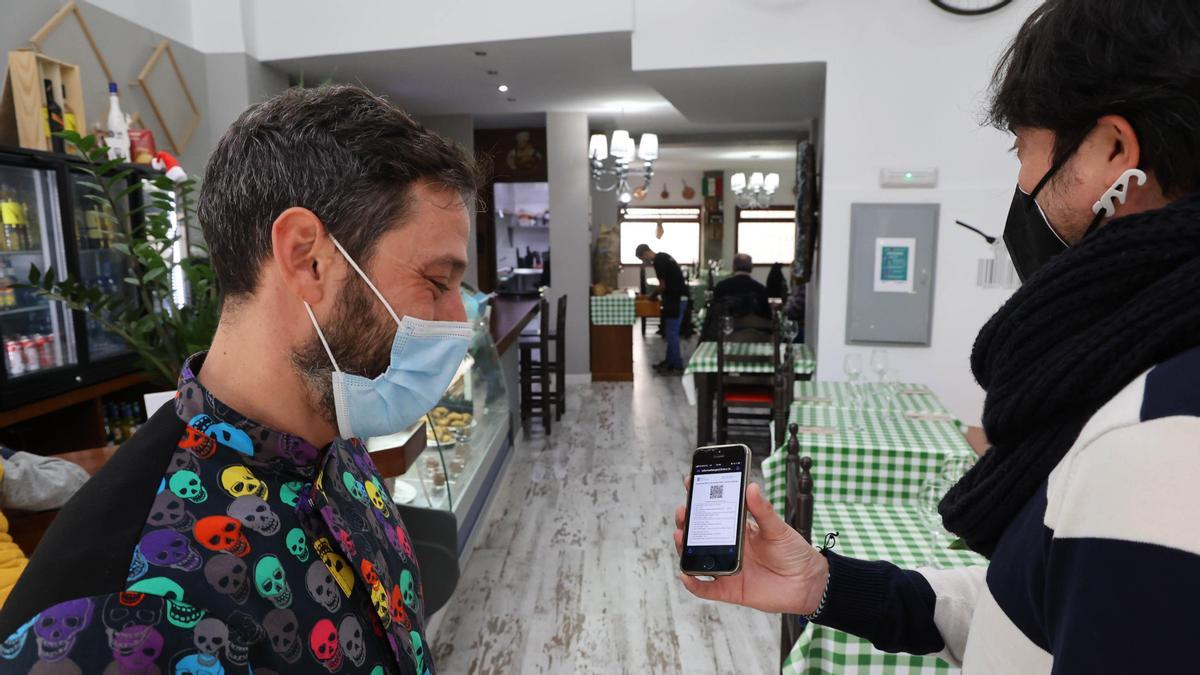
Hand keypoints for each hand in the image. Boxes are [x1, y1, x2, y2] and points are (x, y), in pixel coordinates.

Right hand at [674, 479, 828, 614]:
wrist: (809, 584)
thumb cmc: (794, 553)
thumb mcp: (778, 528)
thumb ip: (763, 510)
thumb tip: (751, 487)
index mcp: (740, 530)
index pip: (715, 511)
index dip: (701, 497)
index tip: (690, 482)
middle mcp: (730, 547)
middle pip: (700, 534)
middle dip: (687, 521)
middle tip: (683, 511)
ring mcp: (728, 568)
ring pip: (698, 558)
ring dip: (685, 548)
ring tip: (680, 536)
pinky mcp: (730, 589)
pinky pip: (706, 588)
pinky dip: (693, 583)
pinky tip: (685, 574)